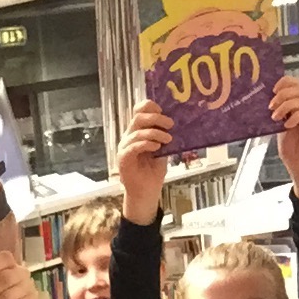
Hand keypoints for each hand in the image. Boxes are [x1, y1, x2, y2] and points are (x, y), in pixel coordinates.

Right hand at [118, 100, 171, 224]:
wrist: (146, 191)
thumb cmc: (153, 171)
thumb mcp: (163, 148)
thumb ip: (164, 135)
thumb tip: (174, 121)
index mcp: (137, 131)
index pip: (138, 111)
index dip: (149, 106)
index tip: (163, 110)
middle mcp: (129, 137)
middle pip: (138, 117)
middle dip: (156, 118)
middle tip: (170, 124)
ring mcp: (125, 147)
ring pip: (137, 131)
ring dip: (155, 133)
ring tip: (168, 139)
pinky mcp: (123, 158)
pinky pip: (134, 146)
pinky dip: (147, 144)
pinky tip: (157, 147)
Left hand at [272, 76, 298, 200]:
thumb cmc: (294, 150)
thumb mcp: (280, 129)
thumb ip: (277, 116)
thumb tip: (264, 104)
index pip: (297, 85)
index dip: (285, 82)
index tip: (272, 89)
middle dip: (283, 94)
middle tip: (270, 106)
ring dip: (287, 105)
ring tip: (275, 117)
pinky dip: (296, 117)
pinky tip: (286, 126)